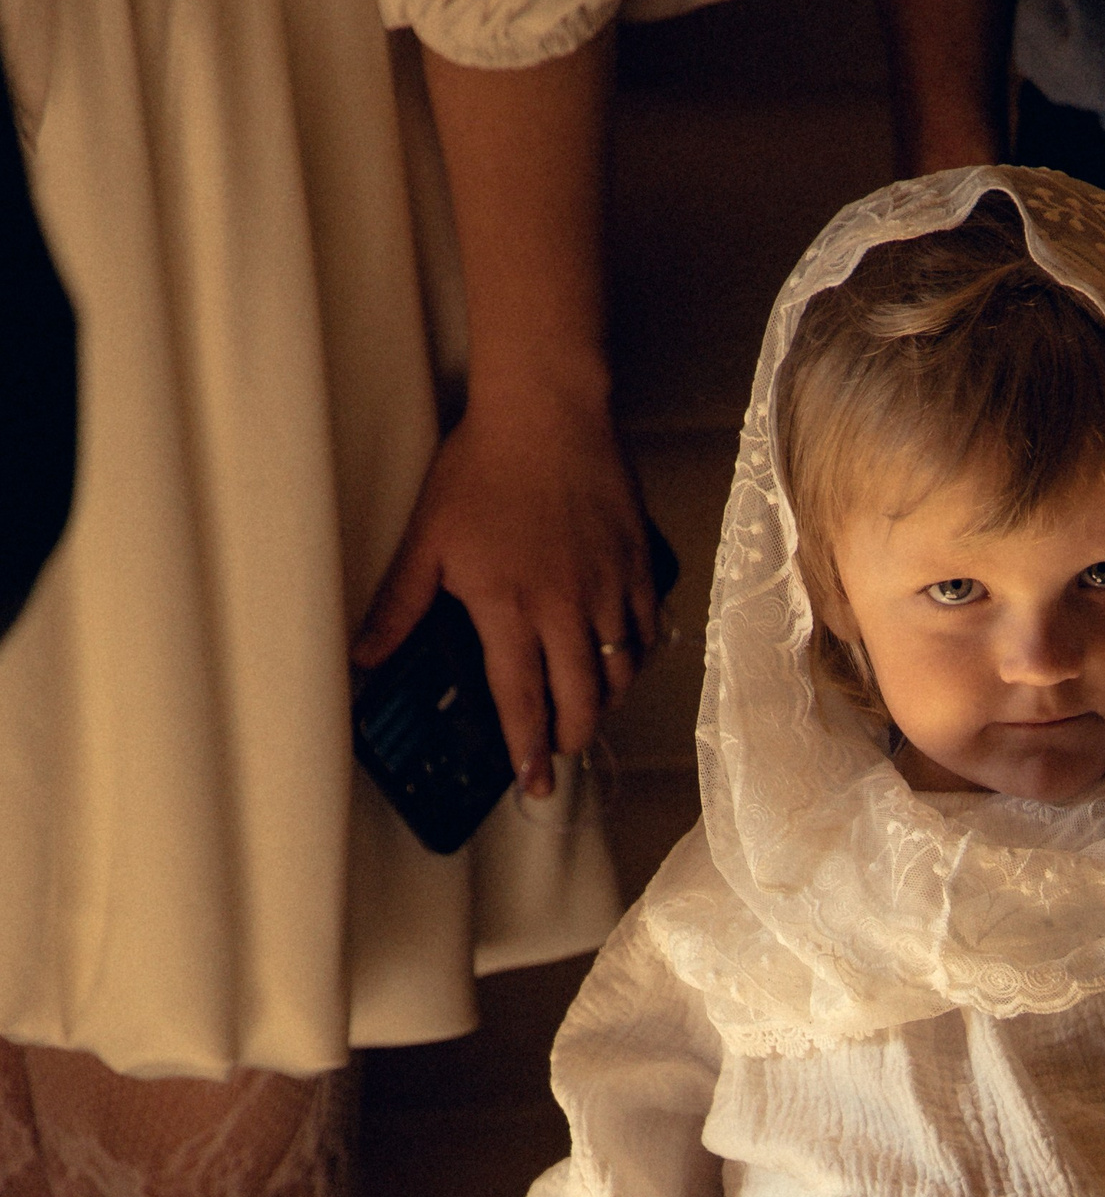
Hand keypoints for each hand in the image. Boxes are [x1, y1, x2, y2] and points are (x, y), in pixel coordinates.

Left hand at [352, 380, 658, 796]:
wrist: (549, 413)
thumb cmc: (485, 468)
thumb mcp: (428, 538)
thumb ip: (400, 605)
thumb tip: (365, 657)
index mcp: (511, 610)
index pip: (522, 700)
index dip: (527, 749)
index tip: (532, 783)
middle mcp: (566, 611)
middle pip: (582, 700)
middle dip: (570, 737)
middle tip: (557, 754)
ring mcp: (609, 590)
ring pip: (621, 672)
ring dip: (605, 701)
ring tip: (587, 710)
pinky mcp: (638, 567)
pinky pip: (647, 631)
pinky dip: (636, 656)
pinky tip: (624, 659)